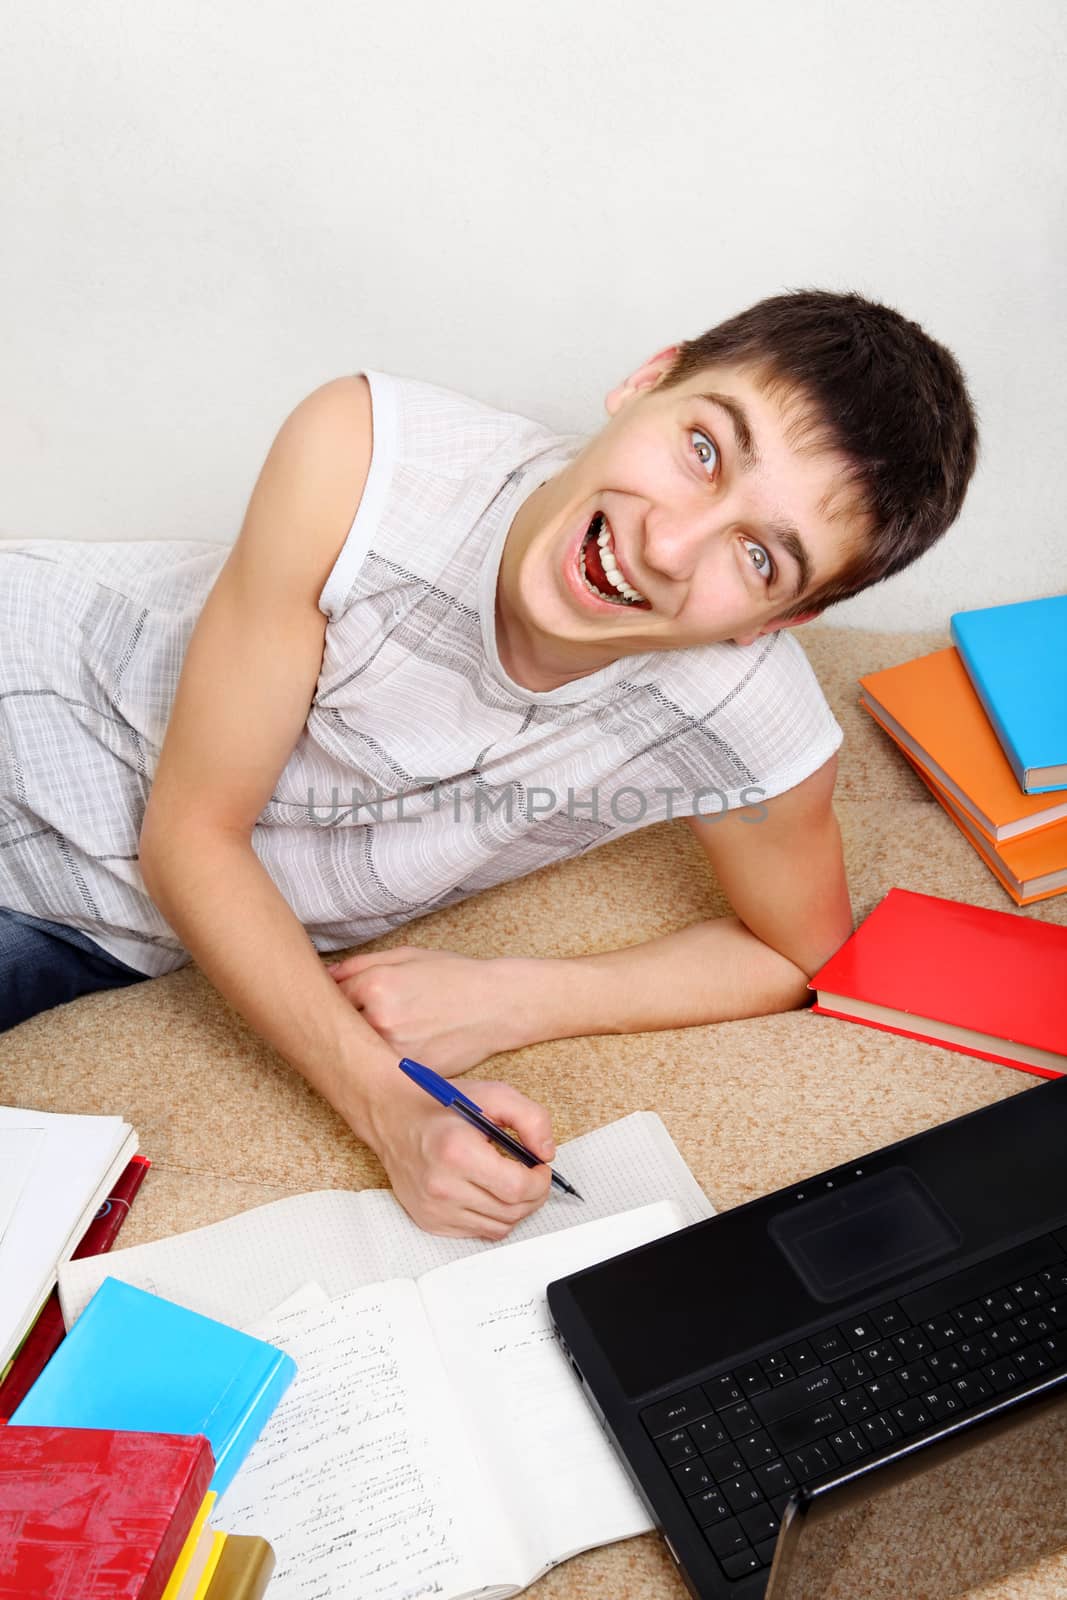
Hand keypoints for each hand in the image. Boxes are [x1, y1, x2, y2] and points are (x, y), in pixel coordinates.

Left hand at [325, 945, 524, 1075]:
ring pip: (362, 1051)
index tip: (344, 1003)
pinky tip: (403, 1049)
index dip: (336, 1000)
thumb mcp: (408, 955)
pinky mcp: (410, 1072)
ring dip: (366, 1045)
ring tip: (392, 1034)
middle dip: (346, 1025)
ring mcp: (394, 1049)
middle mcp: (379, 1019)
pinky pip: (384, 1067)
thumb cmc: (455, 976)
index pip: (333, 997)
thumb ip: (361, 963)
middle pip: (342, 1027)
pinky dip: (387, 1061)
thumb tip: (327, 975)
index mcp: (375, 984)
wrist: (498, 1005)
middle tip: (367, 1021)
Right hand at [363, 1074, 555, 1238]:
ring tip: (510, 1182)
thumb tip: (547, 1153)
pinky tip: (486, 1191)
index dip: (541, 1181)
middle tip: (532, 1175)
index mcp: (458, 1153)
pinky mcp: (429, 1221)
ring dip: (514, 1207)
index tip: (541, 1167)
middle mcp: (443, 1187)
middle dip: (534, 1195)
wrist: (392, 1116)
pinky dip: (491, 1215)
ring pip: (498, 1227)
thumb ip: (531, 1118)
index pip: (518, 1188)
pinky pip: (477, 1231)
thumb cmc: (440, 1104)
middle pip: (512, 1212)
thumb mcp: (493, 1095)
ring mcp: (433, 1208)